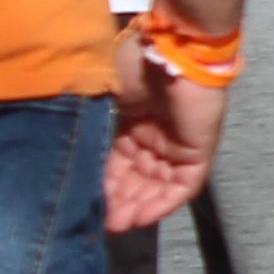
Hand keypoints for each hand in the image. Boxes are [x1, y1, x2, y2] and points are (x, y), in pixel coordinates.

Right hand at [104, 32, 222, 232]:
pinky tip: (143, 217)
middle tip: (103, 223)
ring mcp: (178, 142)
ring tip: (118, 225)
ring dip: (139, 207)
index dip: (102, 185)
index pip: (115, 163)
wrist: (172, 49)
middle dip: (119, 202)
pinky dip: (165, 202)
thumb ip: (94, 127)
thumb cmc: (132, 64)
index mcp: (131, 122)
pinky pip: (186, 184)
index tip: (86, 206)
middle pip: (137, 179)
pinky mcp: (200, 148)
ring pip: (158, 186)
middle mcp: (155, 136)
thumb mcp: (103, 99)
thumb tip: (73, 157)